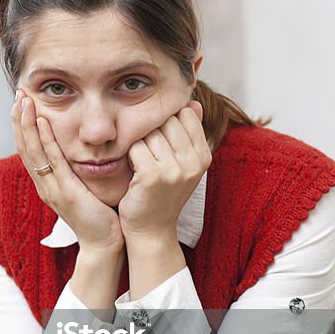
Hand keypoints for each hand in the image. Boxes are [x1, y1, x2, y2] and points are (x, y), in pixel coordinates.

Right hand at [13, 91, 124, 254]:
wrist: (104, 243)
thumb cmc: (98, 216)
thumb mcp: (81, 187)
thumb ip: (75, 169)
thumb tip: (79, 148)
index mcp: (46, 183)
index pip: (28, 148)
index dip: (22, 125)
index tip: (22, 102)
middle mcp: (43, 184)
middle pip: (23, 146)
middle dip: (19, 118)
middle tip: (18, 92)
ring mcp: (51, 188)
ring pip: (32, 150)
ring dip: (26, 123)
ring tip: (23, 101)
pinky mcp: (65, 191)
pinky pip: (52, 161)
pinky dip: (45, 140)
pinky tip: (41, 122)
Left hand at [118, 101, 210, 241]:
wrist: (151, 231)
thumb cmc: (162, 194)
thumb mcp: (183, 164)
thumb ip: (188, 133)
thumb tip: (193, 102)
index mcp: (204, 155)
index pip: (185, 114)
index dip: (166, 123)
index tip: (160, 142)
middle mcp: (193, 162)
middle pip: (166, 121)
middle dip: (152, 132)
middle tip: (148, 155)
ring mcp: (174, 169)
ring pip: (150, 133)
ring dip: (140, 146)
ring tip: (142, 165)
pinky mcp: (152, 176)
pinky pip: (136, 148)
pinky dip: (130, 157)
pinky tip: (134, 172)